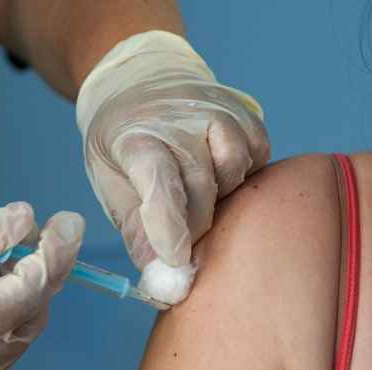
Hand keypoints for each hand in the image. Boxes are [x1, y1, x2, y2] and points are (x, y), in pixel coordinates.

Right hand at [0, 203, 84, 369]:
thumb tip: (28, 219)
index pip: (26, 293)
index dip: (54, 253)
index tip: (69, 221)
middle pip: (30, 315)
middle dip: (46, 270)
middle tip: (48, 231)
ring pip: (19, 331)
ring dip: (25, 288)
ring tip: (7, 250)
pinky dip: (5, 307)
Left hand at [77, 31, 269, 269]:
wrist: (141, 86)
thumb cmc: (126, 146)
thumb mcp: (114, 187)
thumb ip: (139, 234)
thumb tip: (164, 281)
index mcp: (134, 134)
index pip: (156, 176)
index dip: (168, 221)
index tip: (176, 259)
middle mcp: (178, 116)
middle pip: (200, 181)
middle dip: (196, 223)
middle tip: (188, 243)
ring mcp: (216, 110)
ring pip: (233, 167)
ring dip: (222, 196)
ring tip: (203, 200)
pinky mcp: (246, 114)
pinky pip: (258, 156)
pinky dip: (244, 177)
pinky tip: (223, 179)